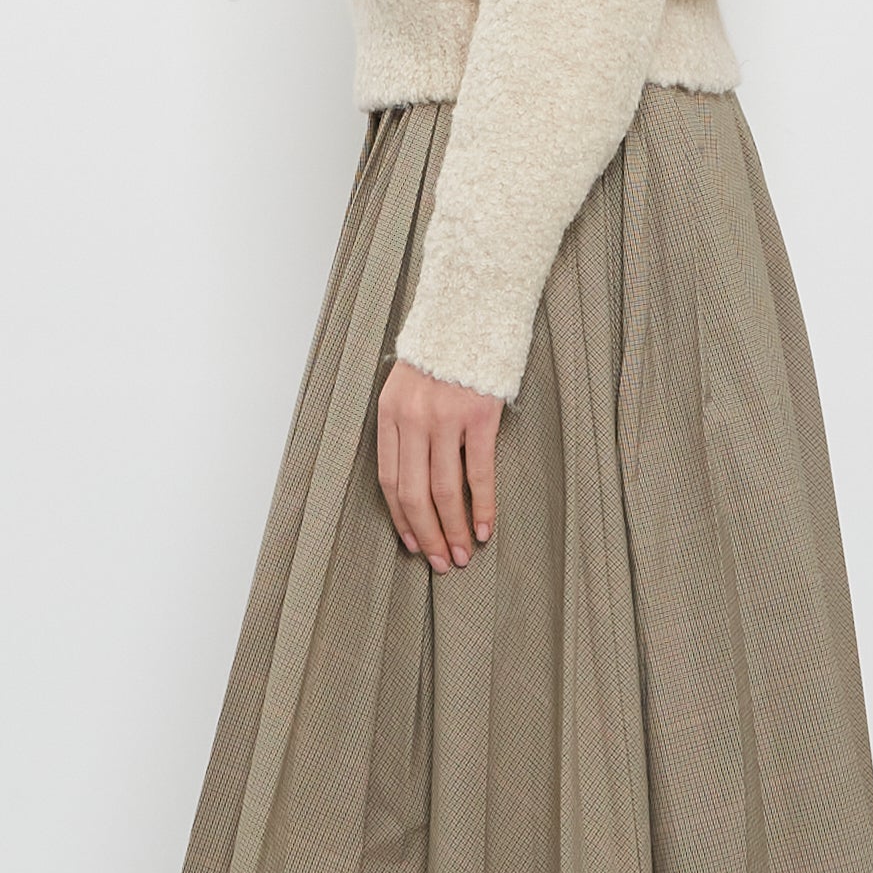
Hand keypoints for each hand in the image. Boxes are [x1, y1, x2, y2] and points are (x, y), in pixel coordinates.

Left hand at [376, 358, 500, 570]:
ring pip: (444, 490)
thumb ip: (405, 427)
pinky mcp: (479, 415)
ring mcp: (445, 417)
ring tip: (463, 554)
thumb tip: (415, 482)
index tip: (413, 545)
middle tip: (441, 562)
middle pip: (413, 493)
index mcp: (389, 413)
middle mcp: (412, 418)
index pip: (388, 480)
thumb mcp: (407, 385)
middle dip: (427, 534)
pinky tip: (484, 528)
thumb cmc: (442, 354)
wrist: (472, 310)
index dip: (400, 518)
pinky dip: (482, 506)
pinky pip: (479, 472)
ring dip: (453, 529)